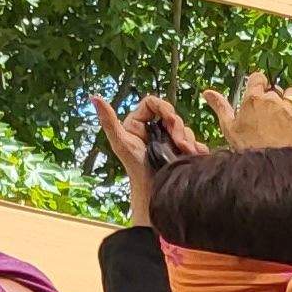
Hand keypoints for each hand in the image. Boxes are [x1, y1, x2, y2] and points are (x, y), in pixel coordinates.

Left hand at [96, 95, 204, 224]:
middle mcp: (154, 130)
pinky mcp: (182, 152)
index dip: (164, 108)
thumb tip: (94, 97)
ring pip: (185, 128)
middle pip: (172, 115)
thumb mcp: (121, 142)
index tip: (171, 120)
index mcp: (138, 124)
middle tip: (181, 143)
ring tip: (186, 152)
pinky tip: (194, 155)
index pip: (152, 103)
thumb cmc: (136, 170)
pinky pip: (194, 142)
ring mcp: (169, 141)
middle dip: (179, 127)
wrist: (154, 193)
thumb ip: (108, 120)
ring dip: (188, 139)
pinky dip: (197, 148)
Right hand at [206, 72, 291, 150]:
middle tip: (266, 114)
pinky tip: (289, 128)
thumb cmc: (245, 146)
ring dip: (288, 101)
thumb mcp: (229, 126)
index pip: (258, 77)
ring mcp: (288, 110)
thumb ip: (220, 106)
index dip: (259, 83)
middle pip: (275, 89)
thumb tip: (207, 92)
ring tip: (281, 115)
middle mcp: (272, 100)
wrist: (267, 165)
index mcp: (253, 98)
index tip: (258, 92)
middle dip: (272, 98)